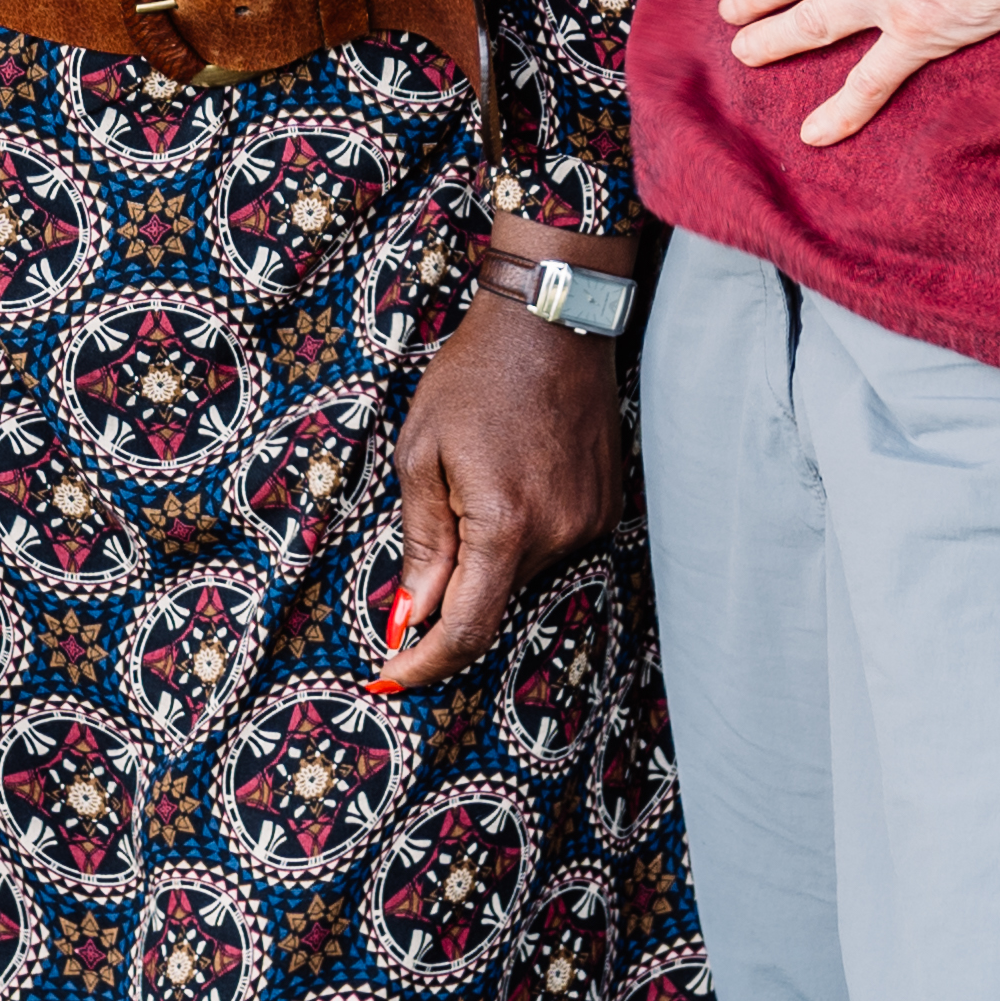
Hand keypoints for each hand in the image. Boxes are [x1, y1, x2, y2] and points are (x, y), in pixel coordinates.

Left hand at [374, 289, 623, 692]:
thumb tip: (411, 616)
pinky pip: (552, 544)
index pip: (468, 629)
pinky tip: (510, 475)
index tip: (392, 676)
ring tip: (476, 476)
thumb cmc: (474, 379)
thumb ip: (421, 544)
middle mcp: (559, 535)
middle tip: (419, 557)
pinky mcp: (607, 509)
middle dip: (451, 594)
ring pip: (521, 571)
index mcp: (504, 525)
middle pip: (495, 600)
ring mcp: (590, 523)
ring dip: (488, 552)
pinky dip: (521, 532)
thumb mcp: (421, 455)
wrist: (550, 324)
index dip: (426, 663)